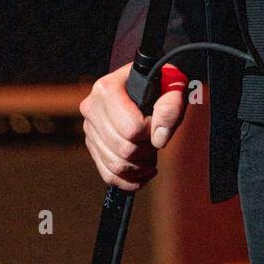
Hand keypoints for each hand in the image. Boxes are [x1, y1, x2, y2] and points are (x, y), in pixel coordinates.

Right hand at [79, 62, 188, 190]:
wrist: (149, 82)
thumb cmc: (161, 82)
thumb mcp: (173, 85)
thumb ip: (171, 107)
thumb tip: (159, 139)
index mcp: (106, 89)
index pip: (131, 128)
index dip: (151, 132)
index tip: (158, 124)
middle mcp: (92, 108)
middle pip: (123, 149)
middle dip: (146, 152)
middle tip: (157, 143)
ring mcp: (89, 128)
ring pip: (115, 165)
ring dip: (139, 168)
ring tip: (152, 157)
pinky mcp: (93, 144)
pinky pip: (107, 174)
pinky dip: (128, 181)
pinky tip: (143, 174)